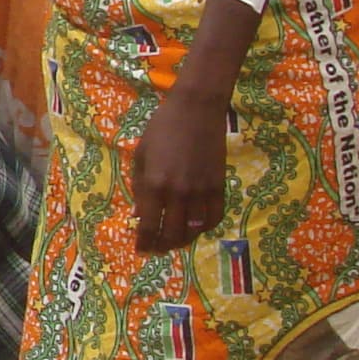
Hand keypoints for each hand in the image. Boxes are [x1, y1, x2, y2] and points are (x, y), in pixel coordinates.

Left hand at [129, 84, 229, 249]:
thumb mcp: (141, 155)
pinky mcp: (219, 186)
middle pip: (172, 233)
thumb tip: (139, 215)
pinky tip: (197, 228)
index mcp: (154, 184)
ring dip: (183, 240)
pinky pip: (215, 217)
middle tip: (157, 249)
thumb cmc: (162, 127)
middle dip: (162, 246)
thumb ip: (140, 186)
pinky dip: (206, 228)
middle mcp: (178, 193)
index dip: (144, 241)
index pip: (149, 225)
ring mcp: (201, 191)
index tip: (141, 250)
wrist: (197, 109)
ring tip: (175, 242)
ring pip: (194, 230)